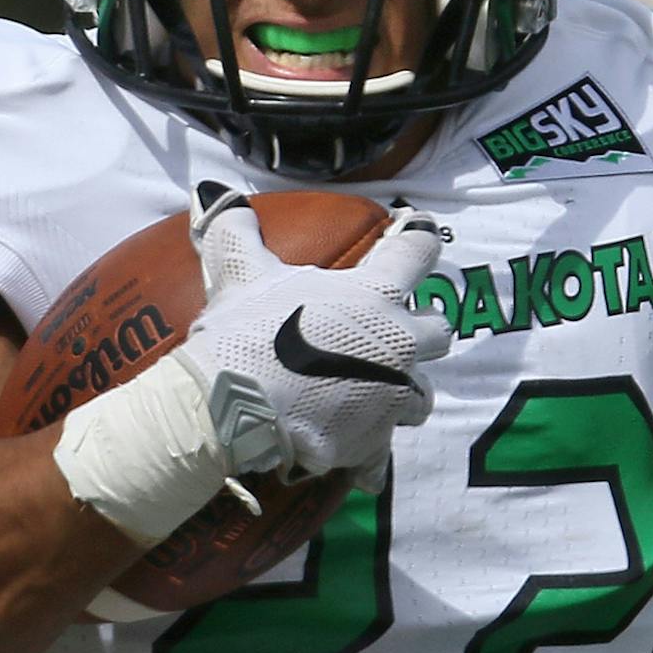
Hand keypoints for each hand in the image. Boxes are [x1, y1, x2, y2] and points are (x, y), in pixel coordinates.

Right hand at [178, 187, 452, 488]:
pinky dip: (368, 458)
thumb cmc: (245, 331)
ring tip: (371, 395)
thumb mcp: (238, 273)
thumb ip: (236, 233)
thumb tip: (212, 193)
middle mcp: (398, 343)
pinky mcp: (374, 443)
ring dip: (402, 394)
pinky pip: (381, 457)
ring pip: (421, 396)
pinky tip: (351, 458)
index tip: (416, 238)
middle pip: (439, 332)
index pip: (418, 251)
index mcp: (375, 294)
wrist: (234, 407)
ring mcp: (391, 396)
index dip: (418, 241)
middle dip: (421, 333)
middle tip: (389, 335)